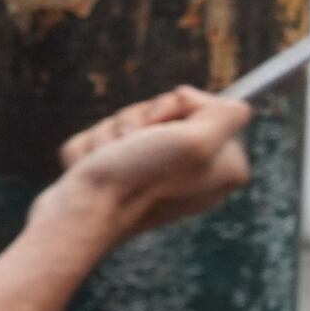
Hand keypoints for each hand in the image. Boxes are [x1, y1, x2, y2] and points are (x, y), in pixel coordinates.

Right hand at [47, 85, 253, 240]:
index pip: (206, 107)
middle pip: (167, 111)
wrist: (83, 213)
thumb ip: (226, 113)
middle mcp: (195, 172)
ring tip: (108, 158)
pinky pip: (105, 139)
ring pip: (130, 121)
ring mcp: (154, 175)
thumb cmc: (137, 180)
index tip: (162, 129)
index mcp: (225, 167)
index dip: (178, 109)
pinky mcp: (119, 177)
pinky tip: (94, 166)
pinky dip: (94, 147)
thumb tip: (192, 97)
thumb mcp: (198, 141)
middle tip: (132, 143)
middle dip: (139, 119)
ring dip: (112, 132)